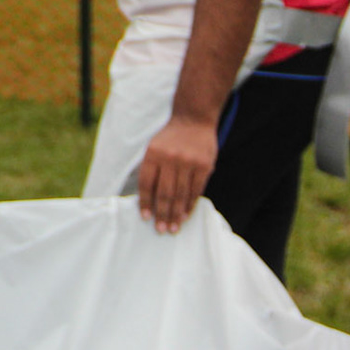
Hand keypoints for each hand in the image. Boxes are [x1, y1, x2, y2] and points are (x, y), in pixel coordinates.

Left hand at [137, 117, 218, 233]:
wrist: (193, 119)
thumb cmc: (170, 137)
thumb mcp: (153, 147)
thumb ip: (151, 169)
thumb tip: (148, 198)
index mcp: (153, 154)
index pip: (147, 184)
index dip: (145, 202)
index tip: (145, 217)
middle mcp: (170, 159)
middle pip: (165, 193)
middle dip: (162, 213)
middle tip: (161, 230)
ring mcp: (188, 163)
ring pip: (181, 194)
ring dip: (177, 213)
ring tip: (174, 227)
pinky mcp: (204, 166)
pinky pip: (196, 190)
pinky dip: (190, 205)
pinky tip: (186, 215)